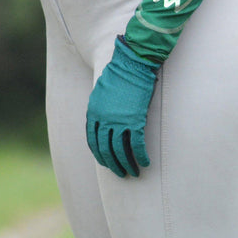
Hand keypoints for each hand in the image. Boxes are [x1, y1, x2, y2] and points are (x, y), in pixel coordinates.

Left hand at [86, 36, 158, 177]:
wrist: (132, 64)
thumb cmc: (118, 74)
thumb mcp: (100, 91)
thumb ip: (98, 107)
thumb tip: (100, 121)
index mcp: (93, 112)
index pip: (92, 140)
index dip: (99, 154)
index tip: (104, 163)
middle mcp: (103, 119)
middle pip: (105, 149)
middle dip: (113, 164)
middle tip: (120, 173)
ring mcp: (119, 121)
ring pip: (120, 151)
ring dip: (127, 164)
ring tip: (133, 172)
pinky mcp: (135, 121)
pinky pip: (136, 145)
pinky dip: (141, 157)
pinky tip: (145, 163)